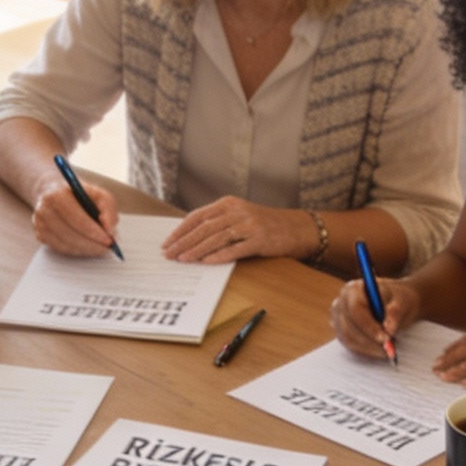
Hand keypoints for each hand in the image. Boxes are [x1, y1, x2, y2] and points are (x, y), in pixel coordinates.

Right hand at [32, 175, 120, 256]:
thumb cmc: (79, 194)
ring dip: (86, 249)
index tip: (108, 240)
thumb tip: (110, 231)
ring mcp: (40, 224)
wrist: (54, 192)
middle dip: (91, 244)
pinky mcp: (41, 235)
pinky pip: (61, 249)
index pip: (75, 217)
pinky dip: (77, 251)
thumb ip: (108, 209)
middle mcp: (44, 210)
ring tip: (100, 248)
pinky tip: (87, 247)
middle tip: (107, 248)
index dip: (93, 231)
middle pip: (69, 234)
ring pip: (65, 244)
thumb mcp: (98, 194)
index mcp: (56, 195)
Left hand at [161, 198, 305, 263]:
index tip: (167, 242)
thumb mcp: (239, 216)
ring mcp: (249, 225)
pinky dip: (219, 256)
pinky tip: (207, 262)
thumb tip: (190, 237)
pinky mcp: (260, 239)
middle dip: (183, 242)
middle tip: (169, 254)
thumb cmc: (265, 224)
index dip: (180, 230)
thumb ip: (218, 222)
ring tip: (182, 259)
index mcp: (228, 203)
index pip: (197, 216)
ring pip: (216, 238)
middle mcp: (237, 211)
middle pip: (203, 227)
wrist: (297, 228)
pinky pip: (235, 249)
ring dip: (197, 250)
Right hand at [330, 274, 422, 359]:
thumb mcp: (402, 301)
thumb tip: (389, 329)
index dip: (369, 326)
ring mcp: (338, 319)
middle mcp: (340, 303)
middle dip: (370, 340)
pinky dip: (366, 350)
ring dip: (369, 347)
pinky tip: (381, 349)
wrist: (394, 303)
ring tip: (389, 348)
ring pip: (348, 339)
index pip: (355, 309)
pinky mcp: (341, 332)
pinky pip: (350, 345)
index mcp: (353, 289)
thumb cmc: (396, 299)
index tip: (385, 338)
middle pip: (349, 326)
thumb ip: (395, 313)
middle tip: (389, 348)